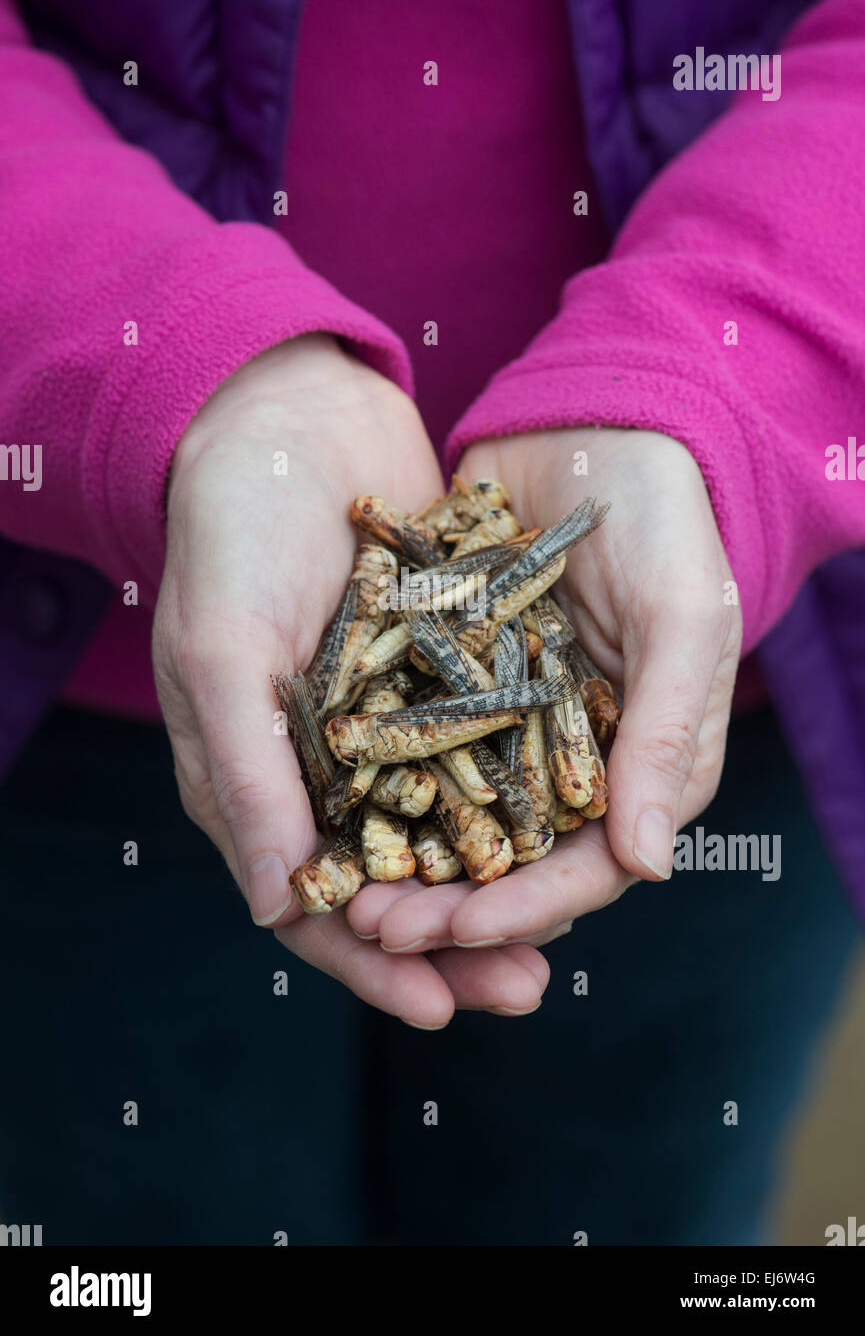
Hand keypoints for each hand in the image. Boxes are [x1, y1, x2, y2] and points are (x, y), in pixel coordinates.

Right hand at [153, 334, 549, 1023]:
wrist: (291, 415)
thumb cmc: (231, 532)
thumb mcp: (223, 650)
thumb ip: (248, 774)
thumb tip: (277, 906)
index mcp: (250, 773)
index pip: (306, 901)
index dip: (368, 960)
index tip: (435, 1006)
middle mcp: (318, 763)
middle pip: (390, 880)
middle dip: (454, 939)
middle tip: (525, 988)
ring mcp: (381, 721)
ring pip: (447, 829)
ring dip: (499, 880)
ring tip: (569, 926)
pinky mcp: (434, 676)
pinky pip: (482, 753)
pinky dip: (519, 796)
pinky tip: (575, 825)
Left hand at [346, 426, 741, 953]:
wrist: (592, 423)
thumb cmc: (665, 516)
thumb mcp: (682, 617)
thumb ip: (666, 734)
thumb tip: (649, 867)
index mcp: (646, 762)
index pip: (587, 867)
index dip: (523, 908)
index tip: (454, 931)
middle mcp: (576, 759)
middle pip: (511, 862)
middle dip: (448, 907)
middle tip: (374, 928)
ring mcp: (512, 725)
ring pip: (453, 823)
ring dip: (403, 866)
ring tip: (342, 892)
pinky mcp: (457, 686)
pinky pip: (414, 750)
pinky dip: (377, 787)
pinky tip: (326, 810)